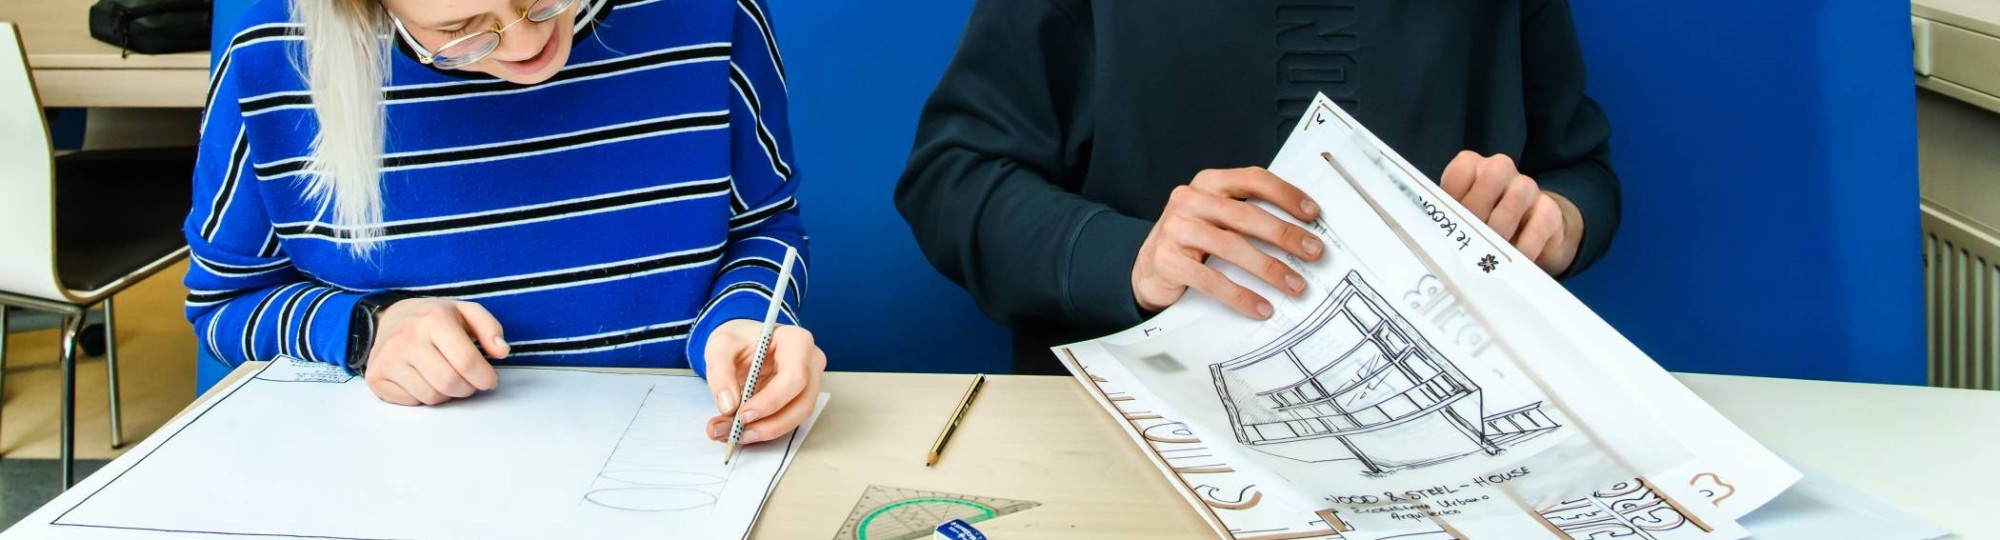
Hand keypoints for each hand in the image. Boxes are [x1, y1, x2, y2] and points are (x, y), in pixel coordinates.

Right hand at [363, 298, 508, 405]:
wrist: (389, 318)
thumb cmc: (433, 318)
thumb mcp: (465, 312)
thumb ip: (490, 329)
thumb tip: (502, 352)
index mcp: (434, 319)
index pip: (467, 362)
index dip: (485, 378)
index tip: (489, 380)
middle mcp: (407, 339)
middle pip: (450, 384)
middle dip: (468, 388)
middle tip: (468, 381)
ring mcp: (388, 359)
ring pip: (431, 397)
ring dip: (446, 394)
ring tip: (445, 376)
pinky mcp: (376, 377)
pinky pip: (411, 402)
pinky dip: (423, 397)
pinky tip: (423, 379)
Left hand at [704, 320, 825, 445]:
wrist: (742, 344)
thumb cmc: (738, 339)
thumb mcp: (720, 346)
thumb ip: (720, 373)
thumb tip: (728, 406)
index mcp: (797, 341)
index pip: (795, 376)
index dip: (771, 401)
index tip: (743, 415)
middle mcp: (810, 363)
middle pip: (802, 403)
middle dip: (769, 425)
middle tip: (737, 433)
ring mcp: (809, 383)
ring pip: (797, 417)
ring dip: (765, 432)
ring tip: (732, 435)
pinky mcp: (799, 399)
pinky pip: (787, 421)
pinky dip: (763, 430)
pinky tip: (740, 432)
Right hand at [1132, 167, 1323, 318]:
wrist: (1147, 269)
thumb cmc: (1192, 241)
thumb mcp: (1216, 217)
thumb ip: (1247, 214)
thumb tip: (1301, 233)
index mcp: (1208, 183)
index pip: (1252, 179)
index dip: (1286, 194)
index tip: (1313, 214)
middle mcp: (1190, 200)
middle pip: (1245, 215)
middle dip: (1285, 235)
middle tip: (1314, 252)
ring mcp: (1175, 229)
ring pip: (1231, 247)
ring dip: (1269, 268)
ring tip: (1294, 284)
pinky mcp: (1167, 261)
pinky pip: (1211, 280)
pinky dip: (1240, 295)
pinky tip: (1261, 306)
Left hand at [1439, 151, 1581, 274]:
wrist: (1532, 224)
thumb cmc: (1485, 216)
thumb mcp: (1463, 212)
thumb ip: (1449, 216)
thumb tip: (1436, 238)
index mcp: (1471, 165)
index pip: (1454, 179)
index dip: (1448, 210)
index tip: (1445, 233)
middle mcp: (1499, 168)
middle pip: (1478, 198)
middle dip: (1470, 228)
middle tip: (1464, 251)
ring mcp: (1526, 186)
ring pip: (1504, 217)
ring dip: (1493, 243)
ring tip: (1484, 261)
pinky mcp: (1549, 209)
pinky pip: (1533, 233)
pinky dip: (1520, 253)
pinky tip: (1511, 264)